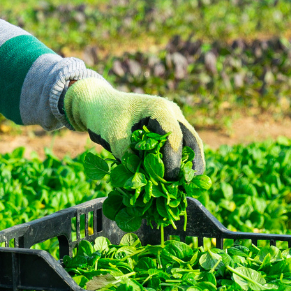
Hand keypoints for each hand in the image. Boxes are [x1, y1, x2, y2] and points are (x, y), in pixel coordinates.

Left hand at [63, 77, 204, 179]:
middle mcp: (171, 113)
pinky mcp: (169, 129)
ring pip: (190, 143)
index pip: (174, 138)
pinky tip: (176, 179)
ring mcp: (172, 120)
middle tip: (187, 186)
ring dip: (189, 164)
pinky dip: (180, 161)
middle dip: (191, 164)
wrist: (99, 104)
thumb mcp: (113, 136)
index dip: (174, 161)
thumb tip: (142, 180)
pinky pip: (181, 146)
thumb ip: (127, 155)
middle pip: (191, 140)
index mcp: (160, 110)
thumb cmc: (105, 117)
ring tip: (185, 185)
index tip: (168, 179)